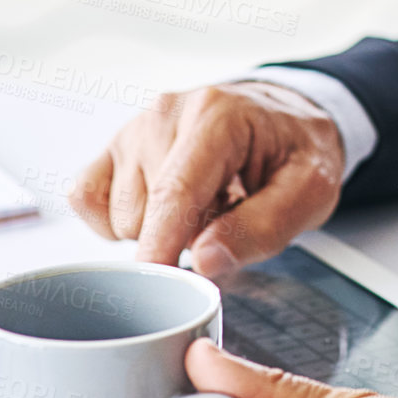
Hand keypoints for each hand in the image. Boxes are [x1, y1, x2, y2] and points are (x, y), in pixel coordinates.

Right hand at [71, 81, 345, 275]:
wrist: (283, 116)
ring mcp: (134, 128)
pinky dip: (118, 219)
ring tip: (203, 204)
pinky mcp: (114, 146)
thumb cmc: (298, 151)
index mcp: (216, 116)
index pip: (175, 191)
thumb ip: (265, 227)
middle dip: (182, 235)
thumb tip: (205, 261)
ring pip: (118, 215)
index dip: (162, 244)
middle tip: (225, 214)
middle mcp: (165, 114)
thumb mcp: (311, 190)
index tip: (156, 284)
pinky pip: (87, 200)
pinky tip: (162, 211)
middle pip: (144, 212)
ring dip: (159, 228)